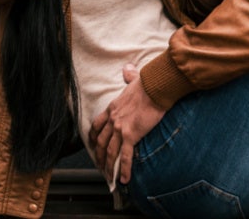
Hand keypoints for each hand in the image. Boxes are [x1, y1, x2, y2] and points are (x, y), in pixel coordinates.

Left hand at [88, 64, 166, 184]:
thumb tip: (128, 69)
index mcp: (112, 107)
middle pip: (101, 141)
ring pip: (110, 152)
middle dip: (99, 155)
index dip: (93, 136)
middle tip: (99, 165)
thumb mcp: (134, 79)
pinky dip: (123, 169)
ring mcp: (120, 128)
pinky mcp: (131, 135)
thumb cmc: (147, 83)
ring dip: (108, 166)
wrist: (155, 87)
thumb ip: (129, 76)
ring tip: (109, 177)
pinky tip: (123, 179)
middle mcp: (113, 119)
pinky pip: (125, 157)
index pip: (97, 124)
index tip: (93, 144)